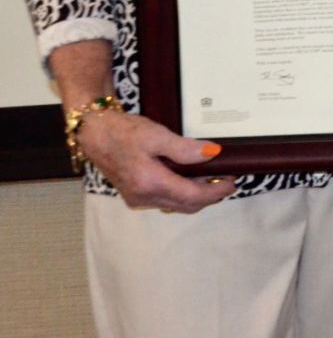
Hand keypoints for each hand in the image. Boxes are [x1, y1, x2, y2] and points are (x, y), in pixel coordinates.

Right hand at [75, 109, 233, 212]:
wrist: (95, 133)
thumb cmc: (124, 131)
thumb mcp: (156, 135)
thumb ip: (184, 148)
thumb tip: (212, 154)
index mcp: (150, 183)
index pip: (192, 197)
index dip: (215, 192)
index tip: (233, 182)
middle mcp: (143, 197)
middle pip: (186, 205)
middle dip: (209, 197)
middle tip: (227, 181)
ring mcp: (137, 198)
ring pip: (176, 205)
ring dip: (196, 196)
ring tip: (214, 179)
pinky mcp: (134, 195)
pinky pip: (165, 200)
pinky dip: (182, 194)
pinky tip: (191, 180)